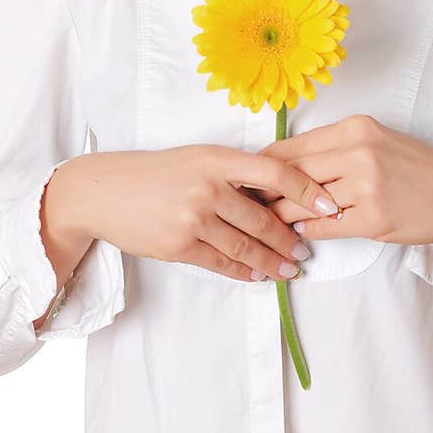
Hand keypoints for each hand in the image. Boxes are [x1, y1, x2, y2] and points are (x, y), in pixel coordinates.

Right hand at [64, 145, 338, 283]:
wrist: (103, 192)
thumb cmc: (157, 172)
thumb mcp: (197, 158)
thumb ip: (234, 172)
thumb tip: (280, 191)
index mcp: (217, 159)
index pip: (275, 173)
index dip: (307, 190)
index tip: (329, 205)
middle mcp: (208, 187)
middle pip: (264, 219)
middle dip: (290, 239)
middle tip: (307, 250)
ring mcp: (193, 219)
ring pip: (246, 247)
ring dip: (273, 261)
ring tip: (291, 269)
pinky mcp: (179, 246)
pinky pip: (222, 263)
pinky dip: (245, 271)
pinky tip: (258, 275)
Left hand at [251, 114, 432, 246]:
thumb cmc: (417, 168)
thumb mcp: (375, 142)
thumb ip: (333, 150)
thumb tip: (284, 166)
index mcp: (354, 128)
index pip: (291, 147)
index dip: (262, 167)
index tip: (245, 180)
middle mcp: (358, 151)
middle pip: (291, 174)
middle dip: (264, 193)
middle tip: (245, 207)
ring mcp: (366, 185)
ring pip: (304, 203)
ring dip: (283, 217)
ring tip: (267, 225)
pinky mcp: (375, 217)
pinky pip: (325, 227)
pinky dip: (309, 232)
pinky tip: (303, 234)